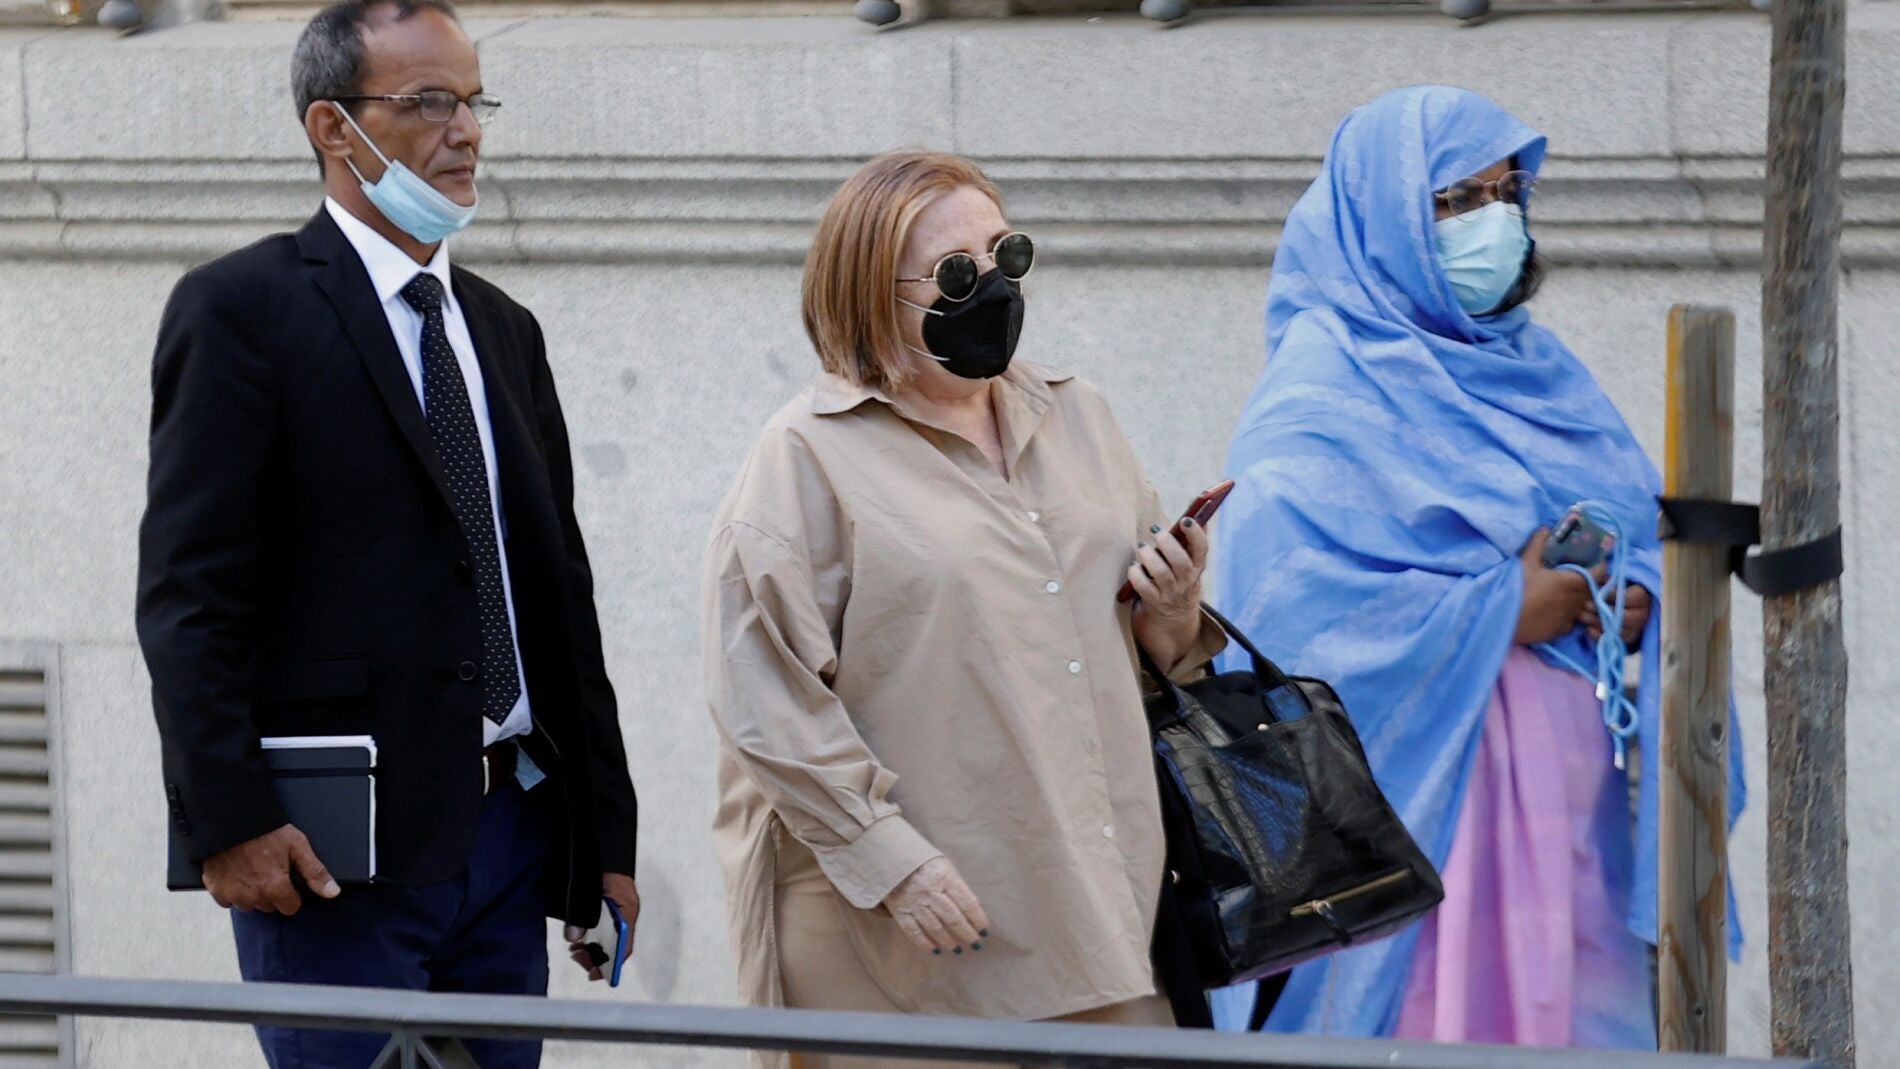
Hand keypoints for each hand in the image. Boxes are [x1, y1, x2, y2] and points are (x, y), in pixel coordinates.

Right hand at [201, 824, 338, 914]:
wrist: (230, 820)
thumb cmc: (265, 830)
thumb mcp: (297, 845)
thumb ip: (315, 872)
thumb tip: (332, 892)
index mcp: (275, 887)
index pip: (290, 907)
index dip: (292, 893)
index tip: (287, 879)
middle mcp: (253, 896)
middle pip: (269, 906)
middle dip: (272, 892)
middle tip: (268, 869)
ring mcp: (232, 894)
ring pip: (249, 904)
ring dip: (252, 893)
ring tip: (252, 869)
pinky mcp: (215, 890)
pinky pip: (227, 900)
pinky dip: (232, 890)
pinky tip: (236, 872)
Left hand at [565, 872, 641, 981]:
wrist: (605, 844)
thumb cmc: (600, 866)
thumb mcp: (588, 890)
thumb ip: (581, 913)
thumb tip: (573, 937)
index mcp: (627, 910)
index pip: (624, 945)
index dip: (611, 963)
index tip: (595, 974)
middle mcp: (625, 913)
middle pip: (615, 945)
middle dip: (596, 957)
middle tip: (577, 957)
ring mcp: (618, 910)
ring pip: (608, 939)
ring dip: (592, 948)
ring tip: (575, 951)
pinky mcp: (609, 907)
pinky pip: (604, 929)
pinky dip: (591, 938)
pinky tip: (578, 940)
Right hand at [882, 856, 989, 956]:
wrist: (891, 860)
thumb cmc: (925, 865)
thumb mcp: (945, 867)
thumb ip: (956, 886)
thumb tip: (972, 911)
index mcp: (945, 877)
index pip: (966, 901)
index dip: (977, 918)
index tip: (984, 931)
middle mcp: (930, 891)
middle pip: (952, 917)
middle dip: (966, 933)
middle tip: (975, 944)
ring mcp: (914, 902)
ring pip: (934, 926)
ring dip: (947, 940)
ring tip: (957, 949)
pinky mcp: (900, 911)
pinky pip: (913, 931)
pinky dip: (924, 943)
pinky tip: (935, 950)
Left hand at [1129, 515, 1210, 670]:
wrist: (1175, 614)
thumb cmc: (1180, 577)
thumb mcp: (1191, 562)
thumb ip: (1192, 540)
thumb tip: (1196, 513)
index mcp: (1197, 566)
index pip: (1202, 549)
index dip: (1195, 534)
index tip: (1185, 520)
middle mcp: (1186, 581)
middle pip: (1180, 561)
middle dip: (1167, 543)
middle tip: (1156, 531)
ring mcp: (1171, 593)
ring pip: (1161, 573)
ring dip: (1149, 557)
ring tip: (1142, 547)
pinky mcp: (1154, 601)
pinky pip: (1143, 587)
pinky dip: (1136, 574)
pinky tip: (1134, 567)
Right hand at [1513, 528, 1603, 645]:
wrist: (1504, 619)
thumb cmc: (1518, 588)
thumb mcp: (1525, 562)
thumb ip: (1538, 544)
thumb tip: (1544, 528)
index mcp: (1571, 582)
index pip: (1598, 574)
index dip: (1601, 568)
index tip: (1599, 563)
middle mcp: (1575, 600)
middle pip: (1593, 592)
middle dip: (1592, 584)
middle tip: (1585, 578)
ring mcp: (1568, 617)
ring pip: (1584, 608)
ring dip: (1582, 601)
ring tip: (1572, 595)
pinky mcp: (1559, 631)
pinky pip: (1572, 621)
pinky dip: (1570, 615)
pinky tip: (1559, 611)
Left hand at [1582, 582, 1652, 644]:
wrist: (1609, 603)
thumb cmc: (1609, 587)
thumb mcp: (1608, 579)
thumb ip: (1605, 575)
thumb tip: (1602, 567)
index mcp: (1642, 595)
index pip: (1635, 597)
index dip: (1615, 595)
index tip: (1598, 592)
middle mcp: (1643, 613)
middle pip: (1630, 617)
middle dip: (1606, 612)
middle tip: (1585, 605)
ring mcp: (1636, 628)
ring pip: (1622, 631)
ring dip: (1600, 624)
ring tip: (1581, 616)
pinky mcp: (1626, 639)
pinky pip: (1615, 641)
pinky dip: (1601, 637)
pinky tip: (1588, 630)